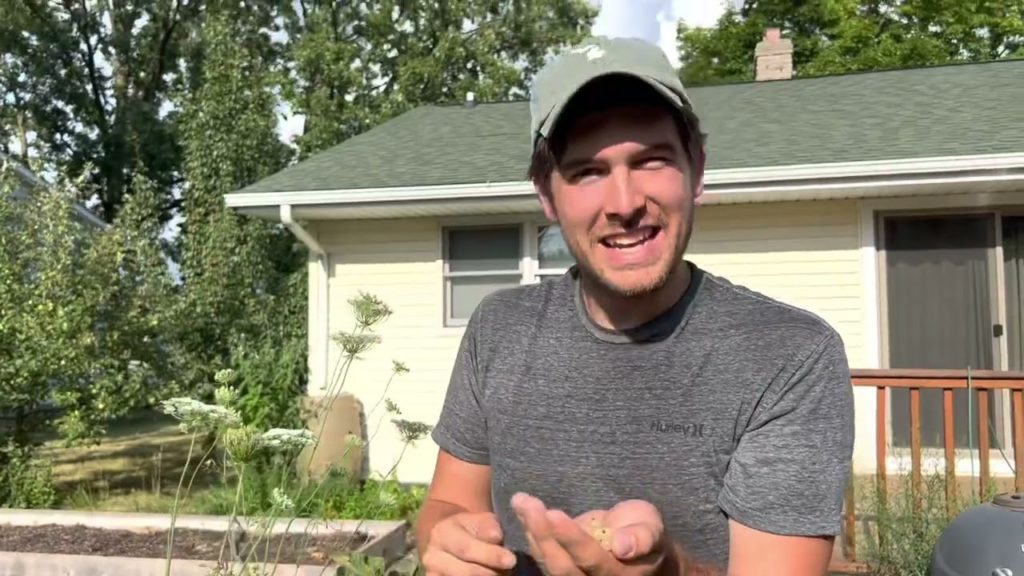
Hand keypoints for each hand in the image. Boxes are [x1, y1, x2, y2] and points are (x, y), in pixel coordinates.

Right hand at [420, 511, 518, 575]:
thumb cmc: (471, 529)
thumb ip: (488, 526)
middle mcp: (432, 557)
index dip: (490, 556)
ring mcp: (433, 574)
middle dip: (491, 573)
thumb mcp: (480, 520)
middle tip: (509, 571)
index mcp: (441, 534)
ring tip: (500, 573)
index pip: (467, 548)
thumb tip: (495, 537)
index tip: (511, 560)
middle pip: (465, 572)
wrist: (449, 541)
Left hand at [510, 492, 669, 575]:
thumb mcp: (653, 531)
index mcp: (616, 575)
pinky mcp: (558, 563)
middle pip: (560, 565)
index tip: (554, 514)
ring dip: (531, 528)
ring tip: (522, 500)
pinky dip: (529, 527)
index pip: (590, 560)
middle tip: (530, 505)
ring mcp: (571, 574)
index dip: (571, 539)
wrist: (636, 546)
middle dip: (543, 534)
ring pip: (546, 559)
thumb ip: (643, 538)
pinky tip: (521, 504)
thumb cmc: (647, 535)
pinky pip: (540, 551)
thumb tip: (623, 546)